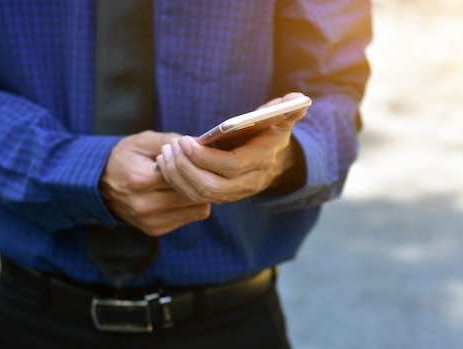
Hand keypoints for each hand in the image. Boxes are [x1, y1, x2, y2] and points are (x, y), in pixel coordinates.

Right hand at [100, 131, 210, 236]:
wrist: (100, 184)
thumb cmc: (125, 158)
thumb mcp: (144, 141)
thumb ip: (171, 140)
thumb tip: (200, 142)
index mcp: (140, 180)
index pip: (184, 175)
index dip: (197, 163)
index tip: (199, 155)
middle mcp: (144, 205)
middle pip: (194, 194)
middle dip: (203, 179)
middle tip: (203, 168)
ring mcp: (150, 221)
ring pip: (197, 209)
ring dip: (201, 193)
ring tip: (194, 180)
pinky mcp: (155, 230)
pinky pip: (189, 218)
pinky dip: (191, 205)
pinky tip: (183, 192)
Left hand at [155, 92, 307, 202]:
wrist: (273, 161)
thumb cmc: (271, 133)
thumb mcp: (281, 119)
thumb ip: (288, 110)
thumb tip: (298, 99)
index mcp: (261, 161)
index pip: (230, 166)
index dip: (204, 157)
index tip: (184, 141)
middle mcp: (248, 182)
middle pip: (210, 186)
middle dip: (185, 168)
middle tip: (170, 147)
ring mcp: (234, 194)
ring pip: (199, 194)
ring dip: (177, 175)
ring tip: (164, 153)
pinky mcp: (220, 197)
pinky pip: (194, 196)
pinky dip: (177, 181)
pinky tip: (165, 163)